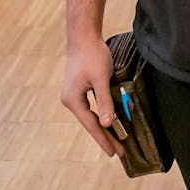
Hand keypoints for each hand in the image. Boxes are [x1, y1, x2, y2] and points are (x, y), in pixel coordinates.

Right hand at [60, 40, 123, 157]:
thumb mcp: (101, 79)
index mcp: (73, 100)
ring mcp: (73, 95)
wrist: (83, 37)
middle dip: (105, 136)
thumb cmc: (92, 56)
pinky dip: (100, 115)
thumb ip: (104, 102)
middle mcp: (70, 100)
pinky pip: (90, 108)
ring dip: (103, 127)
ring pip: (90, 116)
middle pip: (90, 123)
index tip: (114, 152)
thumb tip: (106, 124)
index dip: (104, 138)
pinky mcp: (79, 89)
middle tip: (118, 151)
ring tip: (116, 140)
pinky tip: (108, 121)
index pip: (91, 125)